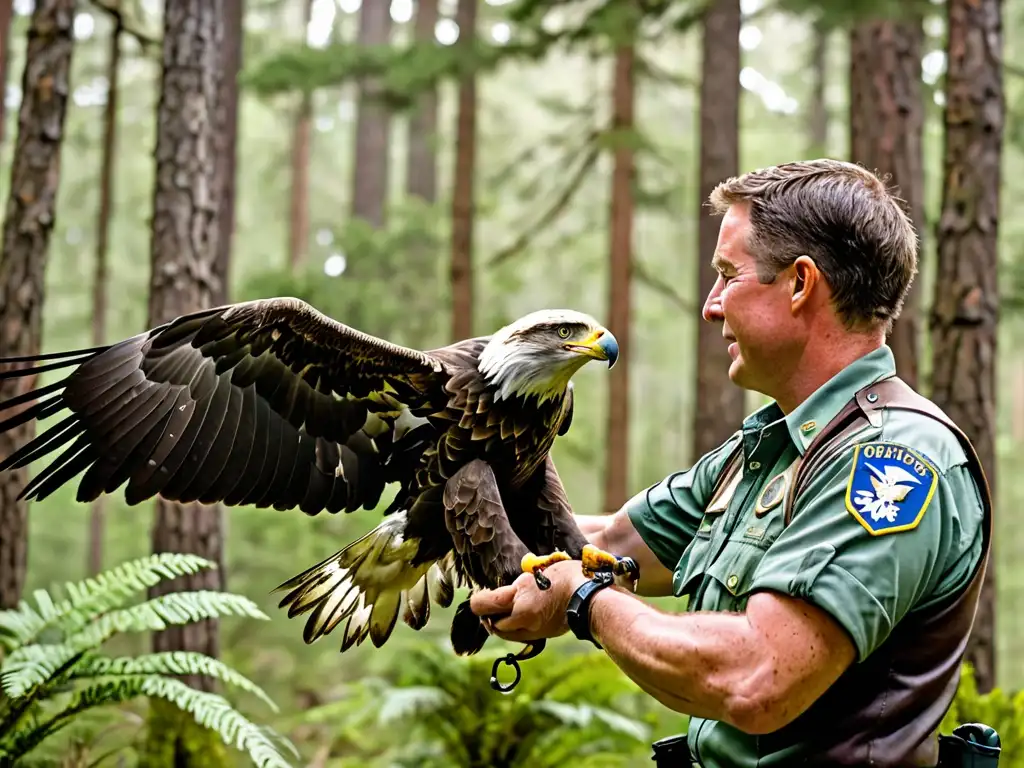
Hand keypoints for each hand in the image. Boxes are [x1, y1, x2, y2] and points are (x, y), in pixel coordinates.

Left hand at [470, 560, 589, 643]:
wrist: (591, 597)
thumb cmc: (568, 576)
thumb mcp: (539, 571)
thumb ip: (521, 584)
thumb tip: (510, 589)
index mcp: (519, 596)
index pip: (484, 604)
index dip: (477, 601)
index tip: (477, 597)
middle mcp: (522, 617)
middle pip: (492, 624)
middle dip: (487, 616)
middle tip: (488, 608)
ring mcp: (532, 630)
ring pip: (505, 634)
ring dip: (500, 625)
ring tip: (502, 614)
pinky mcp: (542, 636)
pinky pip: (520, 637)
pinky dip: (515, 630)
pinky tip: (520, 620)